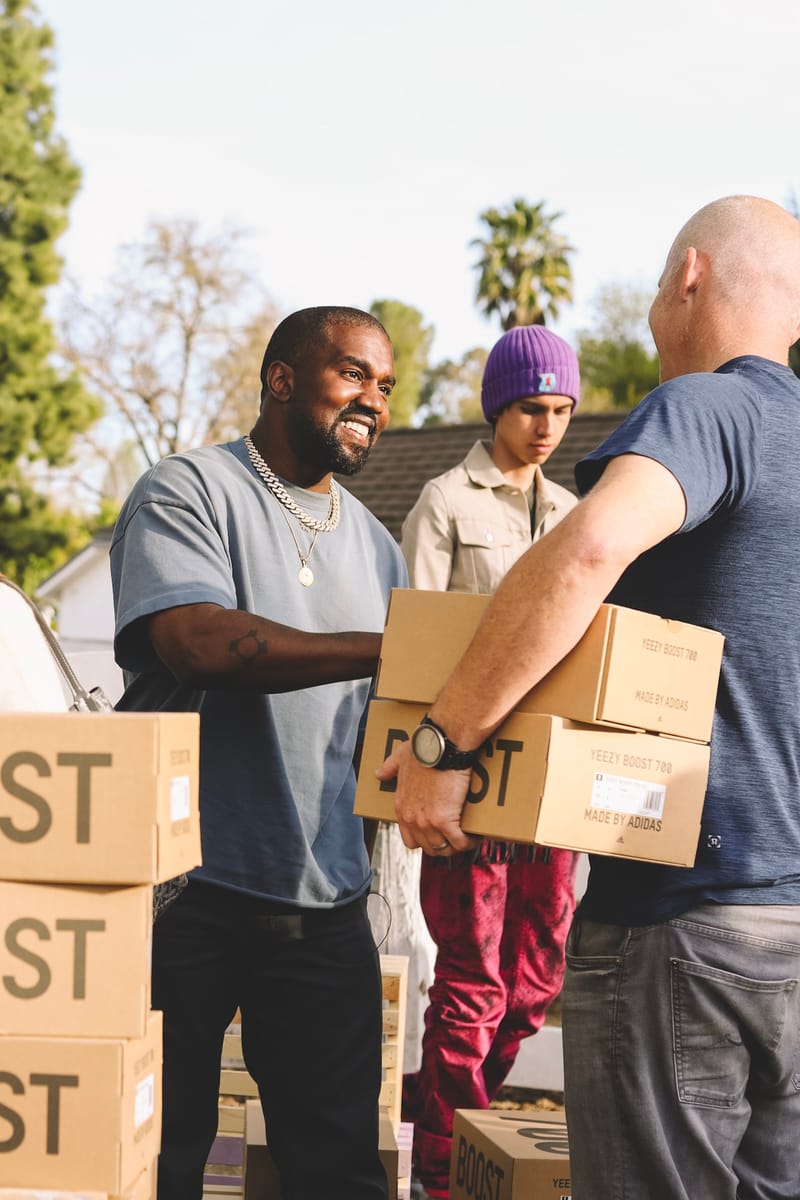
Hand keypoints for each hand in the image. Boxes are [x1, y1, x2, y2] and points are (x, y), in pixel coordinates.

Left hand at [375, 738, 478, 855]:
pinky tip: (476, 836)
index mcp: (401, 807)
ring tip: (467, 837)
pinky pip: (460, 842)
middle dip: (443, 845)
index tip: (437, 834)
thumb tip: (379, 773)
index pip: (410, 840)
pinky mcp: (445, 821)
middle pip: (429, 847)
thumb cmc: (424, 749)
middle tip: (455, 837)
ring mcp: (427, 822)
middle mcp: (412, 818)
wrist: (443, 747)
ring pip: (444, 849)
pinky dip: (469, 841)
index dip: (426, 840)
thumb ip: (389, 767)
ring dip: (457, 845)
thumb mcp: (400, 757)